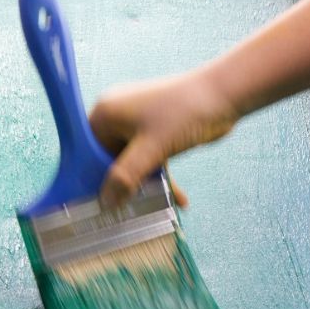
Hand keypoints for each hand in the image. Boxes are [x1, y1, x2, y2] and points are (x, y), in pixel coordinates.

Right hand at [89, 71, 240, 206]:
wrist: (224, 95)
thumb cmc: (184, 113)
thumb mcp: (152, 149)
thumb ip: (126, 176)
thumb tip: (106, 202)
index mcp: (106, 113)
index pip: (85, 152)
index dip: (91, 178)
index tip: (100, 204)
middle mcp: (117, 116)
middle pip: (109, 160)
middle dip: (124, 186)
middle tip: (131, 212)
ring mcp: (138, 123)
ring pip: (133, 163)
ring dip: (147, 185)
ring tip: (160, 205)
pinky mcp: (157, 131)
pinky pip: (150, 159)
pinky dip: (162, 176)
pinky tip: (179, 197)